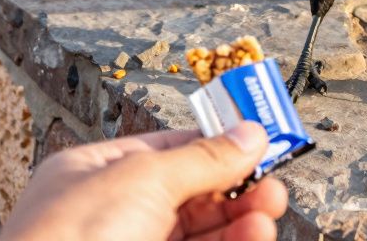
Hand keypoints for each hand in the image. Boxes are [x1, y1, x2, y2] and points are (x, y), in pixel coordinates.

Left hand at [0, 123, 286, 240]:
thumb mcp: (142, 179)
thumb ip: (201, 157)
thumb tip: (246, 134)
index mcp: (94, 176)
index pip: (167, 149)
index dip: (216, 144)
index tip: (261, 144)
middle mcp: (111, 217)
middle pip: (190, 196)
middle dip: (236, 188)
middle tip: (272, 185)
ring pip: (200, 234)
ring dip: (240, 222)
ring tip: (267, 214)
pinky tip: (253, 236)